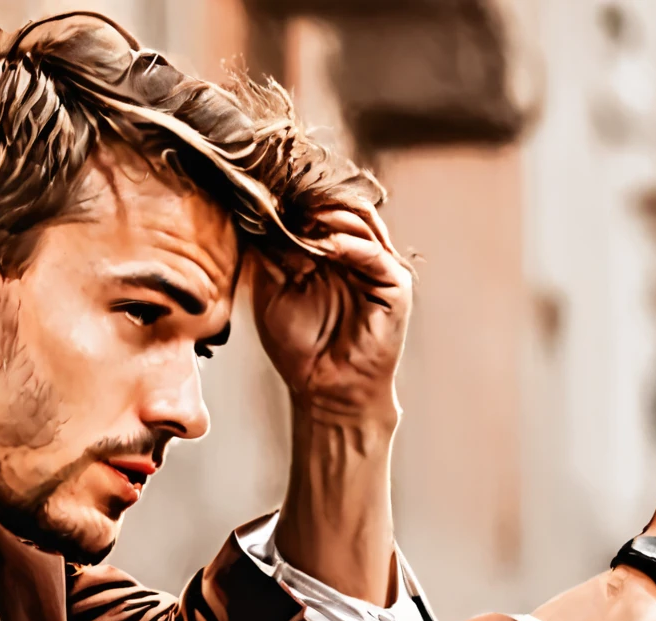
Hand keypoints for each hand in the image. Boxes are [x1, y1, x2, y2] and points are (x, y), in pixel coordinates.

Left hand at [249, 204, 411, 426]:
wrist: (324, 391)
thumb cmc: (300, 349)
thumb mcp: (273, 292)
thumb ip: (271, 255)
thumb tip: (261, 214)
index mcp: (331, 253)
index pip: (319, 210)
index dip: (296, 201)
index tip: (268, 195)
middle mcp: (357, 255)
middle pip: (343, 207)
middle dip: (315, 202)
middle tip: (288, 199)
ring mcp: (378, 268)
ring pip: (361, 222)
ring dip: (332, 216)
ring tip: (305, 217)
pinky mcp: (395, 287)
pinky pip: (374, 254)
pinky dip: (350, 243)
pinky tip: (327, 243)